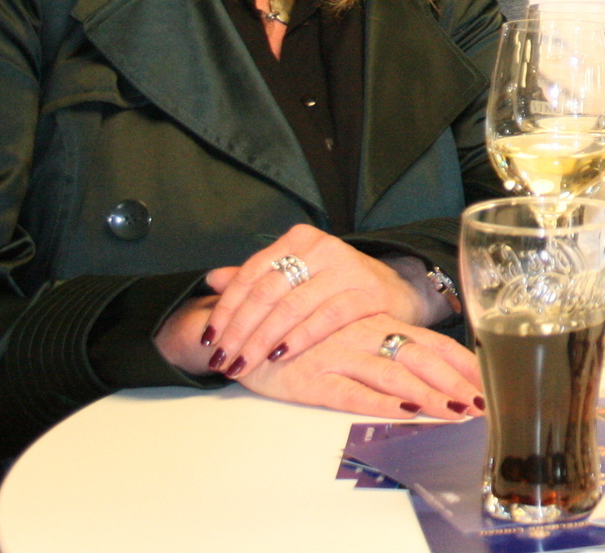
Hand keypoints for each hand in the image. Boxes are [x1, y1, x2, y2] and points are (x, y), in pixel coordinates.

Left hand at [200, 225, 436, 377]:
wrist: (396, 291)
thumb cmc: (336, 287)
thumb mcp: (297, 276)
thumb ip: (256, 279)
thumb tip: (211, 279)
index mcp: (300, 239)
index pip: (251, 274)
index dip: (226, 309)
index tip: (208, 338)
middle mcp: (322, 247)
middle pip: (267, 293)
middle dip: (239, 331)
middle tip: (221, 359)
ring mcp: (347, 269)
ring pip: (291, 308)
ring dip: (261, 341)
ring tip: (242, 365)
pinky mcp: (368, 293)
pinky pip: (326, 318)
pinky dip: (299, 338)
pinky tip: (279, 356)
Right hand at [232, 314, 482, 419]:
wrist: (241, 328)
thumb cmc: (305, 335)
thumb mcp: (352, 334)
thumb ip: (389, 346)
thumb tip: (436, 370)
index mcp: (378, 323)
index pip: (431, 341)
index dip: (462, 361)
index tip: (491, 380)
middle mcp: (363, 335)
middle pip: (420, 358)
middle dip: (455, 382)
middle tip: (484, 404)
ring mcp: (338, 355)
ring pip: (392, 375)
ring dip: (428, 395)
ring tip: (456, 413)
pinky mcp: (311, 379)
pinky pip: (352, 392)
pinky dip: (380, 403)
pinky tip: (405, 412)